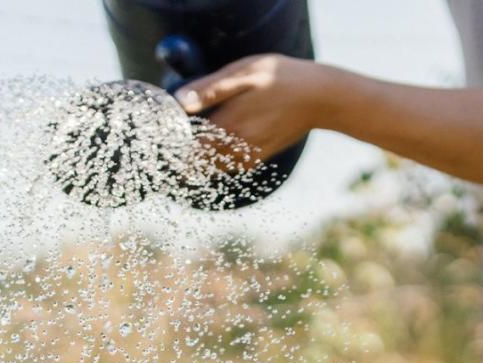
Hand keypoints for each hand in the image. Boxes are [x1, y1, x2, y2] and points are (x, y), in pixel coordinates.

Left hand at [175, 54, 336, 165]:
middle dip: (184, 159)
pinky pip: (232, 166)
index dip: (173, 149)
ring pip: (215, 167)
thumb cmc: (280, 79)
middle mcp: (236, 146)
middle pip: (199, 162)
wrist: (319, 98)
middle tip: (171, 153)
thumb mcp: (242, 74)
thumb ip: (209, 90)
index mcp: (226, 125)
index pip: (188, 148)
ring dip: (202, 162)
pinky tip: (217, 149)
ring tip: (189, 153)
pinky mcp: (260, 157)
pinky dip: (220, 162)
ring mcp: (249, 155)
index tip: (164, 145)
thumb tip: (179, 102)